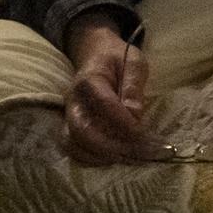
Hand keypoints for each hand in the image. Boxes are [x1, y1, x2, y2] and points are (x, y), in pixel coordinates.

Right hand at [62, 16, 149, 164]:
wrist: (95, 53)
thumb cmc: (118, 58)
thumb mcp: (134, 62)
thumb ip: (134, 86)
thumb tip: (135, 115)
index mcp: (89, 80)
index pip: (104, 105)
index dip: (124, 123)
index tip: (144, 134)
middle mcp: (73, 100)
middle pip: (82, 130)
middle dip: (111, 146)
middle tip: (139, 153)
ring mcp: (68, 114)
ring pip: (72, 143)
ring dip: (99, 156)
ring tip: (128, 159)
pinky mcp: (69, 125)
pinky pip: (72, 147)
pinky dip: (90, 158)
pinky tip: (113, 159)